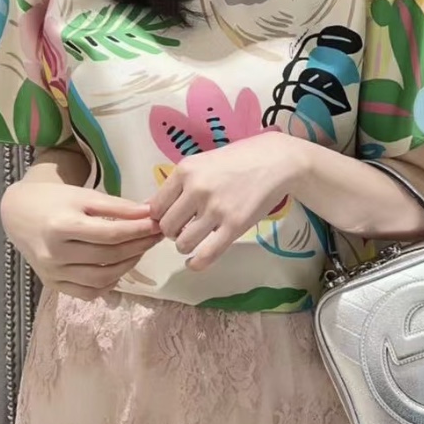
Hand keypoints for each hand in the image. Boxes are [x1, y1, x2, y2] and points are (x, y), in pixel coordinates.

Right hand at [0, 180, 161, 301]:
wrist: (19, 214)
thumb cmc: (54, 200)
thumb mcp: (84, 195)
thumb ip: (117, 206)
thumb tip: (149, 214)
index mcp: (60, 226)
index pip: (110, 234)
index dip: (138, 231)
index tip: (157, 224)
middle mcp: (54, 254)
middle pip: (108, 257)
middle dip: (138, 246)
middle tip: (155, 236)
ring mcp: (52, 273)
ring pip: (101, 279)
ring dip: (128, 266)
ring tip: (140, 250)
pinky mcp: (52, 284)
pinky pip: (88, 293)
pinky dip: (109, 283)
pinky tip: (119, 268)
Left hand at [147, 134, 304, 270]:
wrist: (275, 161)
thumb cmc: (237, 160)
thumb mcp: (202, 162)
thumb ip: (177, 184)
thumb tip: (148, 208)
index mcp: (185, 171)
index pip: (155, 207)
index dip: (160, 217)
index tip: (171, 217)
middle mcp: (197, 189)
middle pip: (166, 227)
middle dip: (173, 232)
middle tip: (185, 227)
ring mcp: (216, 209)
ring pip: (182, 244)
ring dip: (185, 246)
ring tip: (196, 239)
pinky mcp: (235, 225)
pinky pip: (206, 255)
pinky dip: (196, 264)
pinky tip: (195, 262)